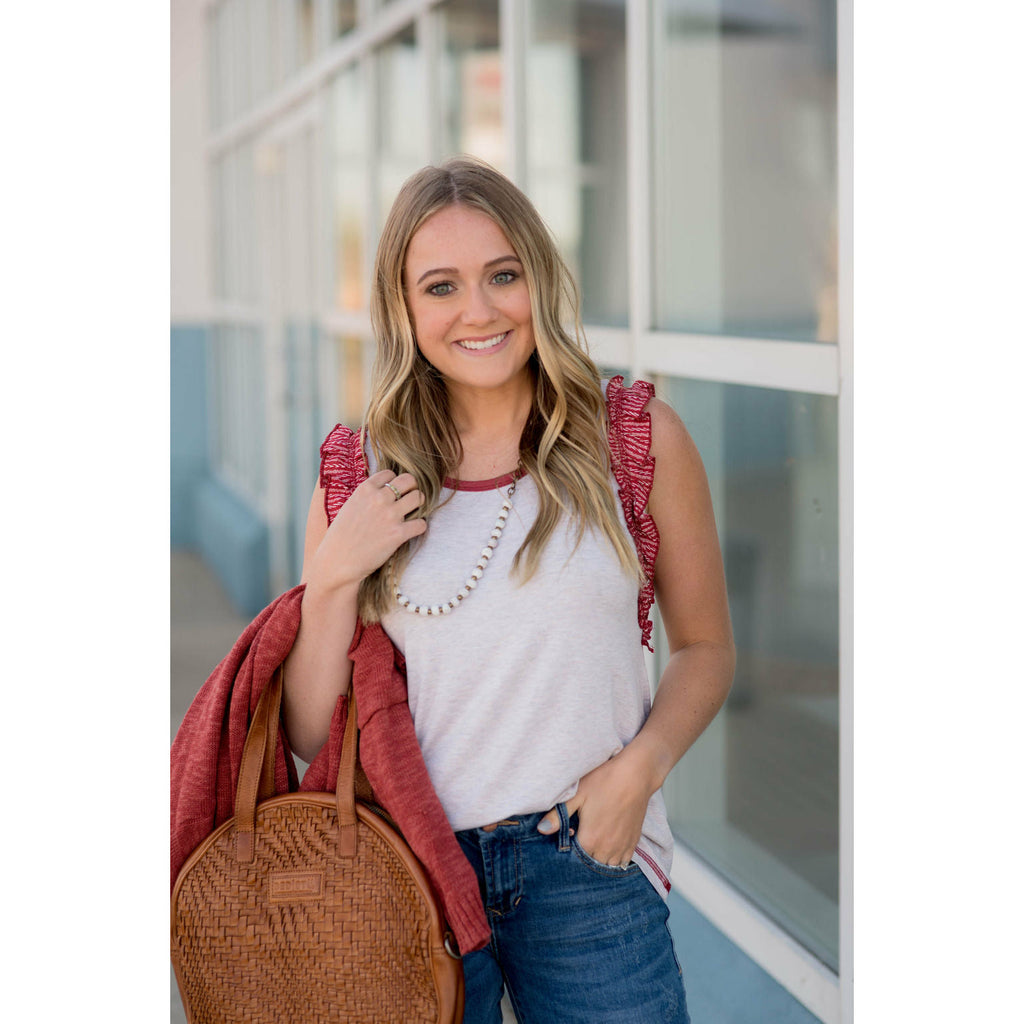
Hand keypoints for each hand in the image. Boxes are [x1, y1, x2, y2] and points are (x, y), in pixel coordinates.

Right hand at [307, 470, 426, 591]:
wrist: (337, 561)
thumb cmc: (340, 537)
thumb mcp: (349, 507)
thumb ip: (366, 496)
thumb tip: (381, 491)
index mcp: (365, 489)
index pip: (390, 473)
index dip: (394, 482)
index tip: (393, 492)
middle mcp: (379, 498)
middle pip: (409, 480)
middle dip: (412, 488)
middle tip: (408, 499)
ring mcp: (390, 515)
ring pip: (419, 498)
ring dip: (419, 505)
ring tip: (412, 513)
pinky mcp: (398, 534)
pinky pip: (421, 524)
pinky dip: (419, 527)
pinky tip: (411, 531)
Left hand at [536, 750, 654, 867]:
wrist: (635, 775)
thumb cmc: (604, 781)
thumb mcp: (577, 795)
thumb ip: (558, 816)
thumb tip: (541, 830)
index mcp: (590, 840)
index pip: (574, 858)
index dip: (569, 849)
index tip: (569, 836)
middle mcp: (607, 849)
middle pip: (590, 864)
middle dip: (583, 856)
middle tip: (580, 837)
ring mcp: (622, 847)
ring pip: (607, 865)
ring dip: (599, 859)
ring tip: (594, 843)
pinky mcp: (634, 842)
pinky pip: (623, 862)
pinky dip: (615, 859)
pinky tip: (609, 847)